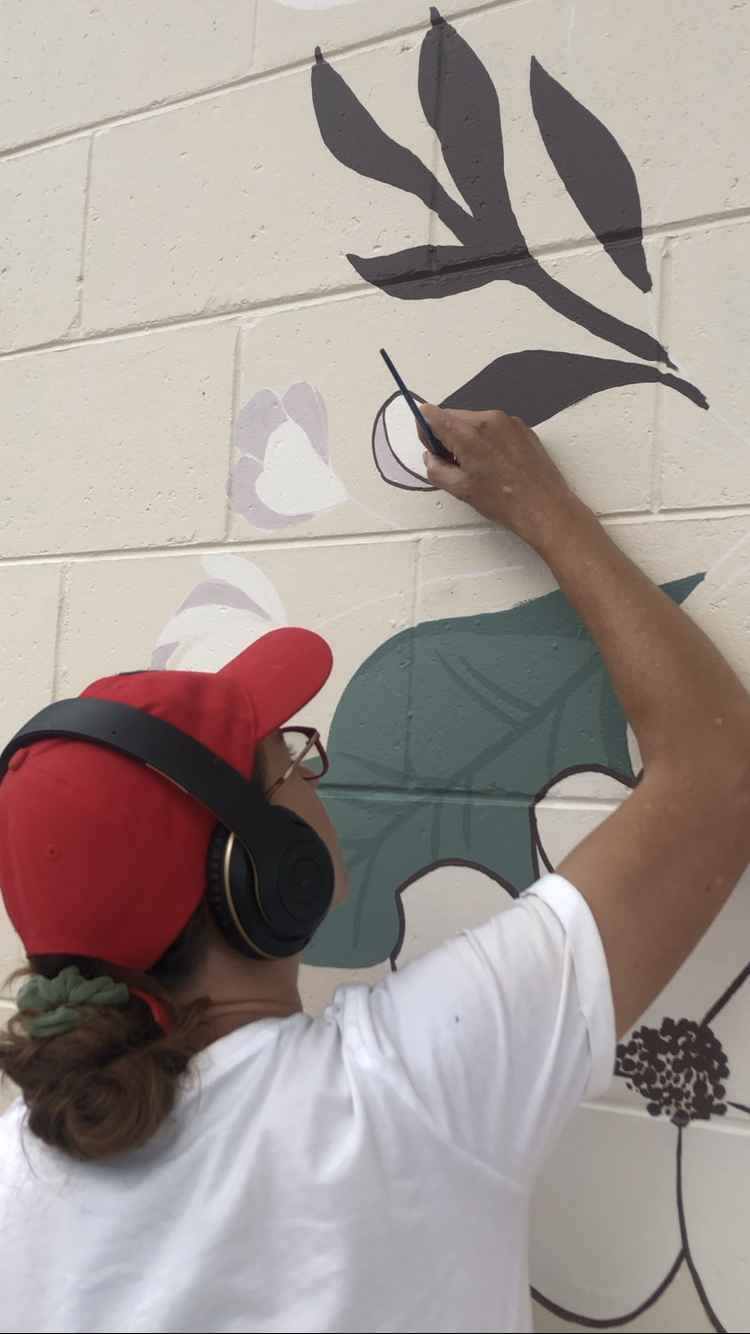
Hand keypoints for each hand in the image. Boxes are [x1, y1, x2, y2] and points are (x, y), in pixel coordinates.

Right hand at [418, 405, 575, 549]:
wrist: (545, 507)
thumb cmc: (505, 501)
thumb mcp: (460, 489)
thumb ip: (435, 469)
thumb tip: (430, 457)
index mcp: (468, 434)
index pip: (432, 414)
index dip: (426, 431)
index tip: (433, 448)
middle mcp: (488, 419)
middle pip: (452, 416)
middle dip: (447, 436)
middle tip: (455, 464)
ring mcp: (508, 421)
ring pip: (473, 420)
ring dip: (467, 437)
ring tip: (478, 467)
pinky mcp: (521, 427)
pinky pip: (493, 426)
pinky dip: (486, 439)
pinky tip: (494, 463)